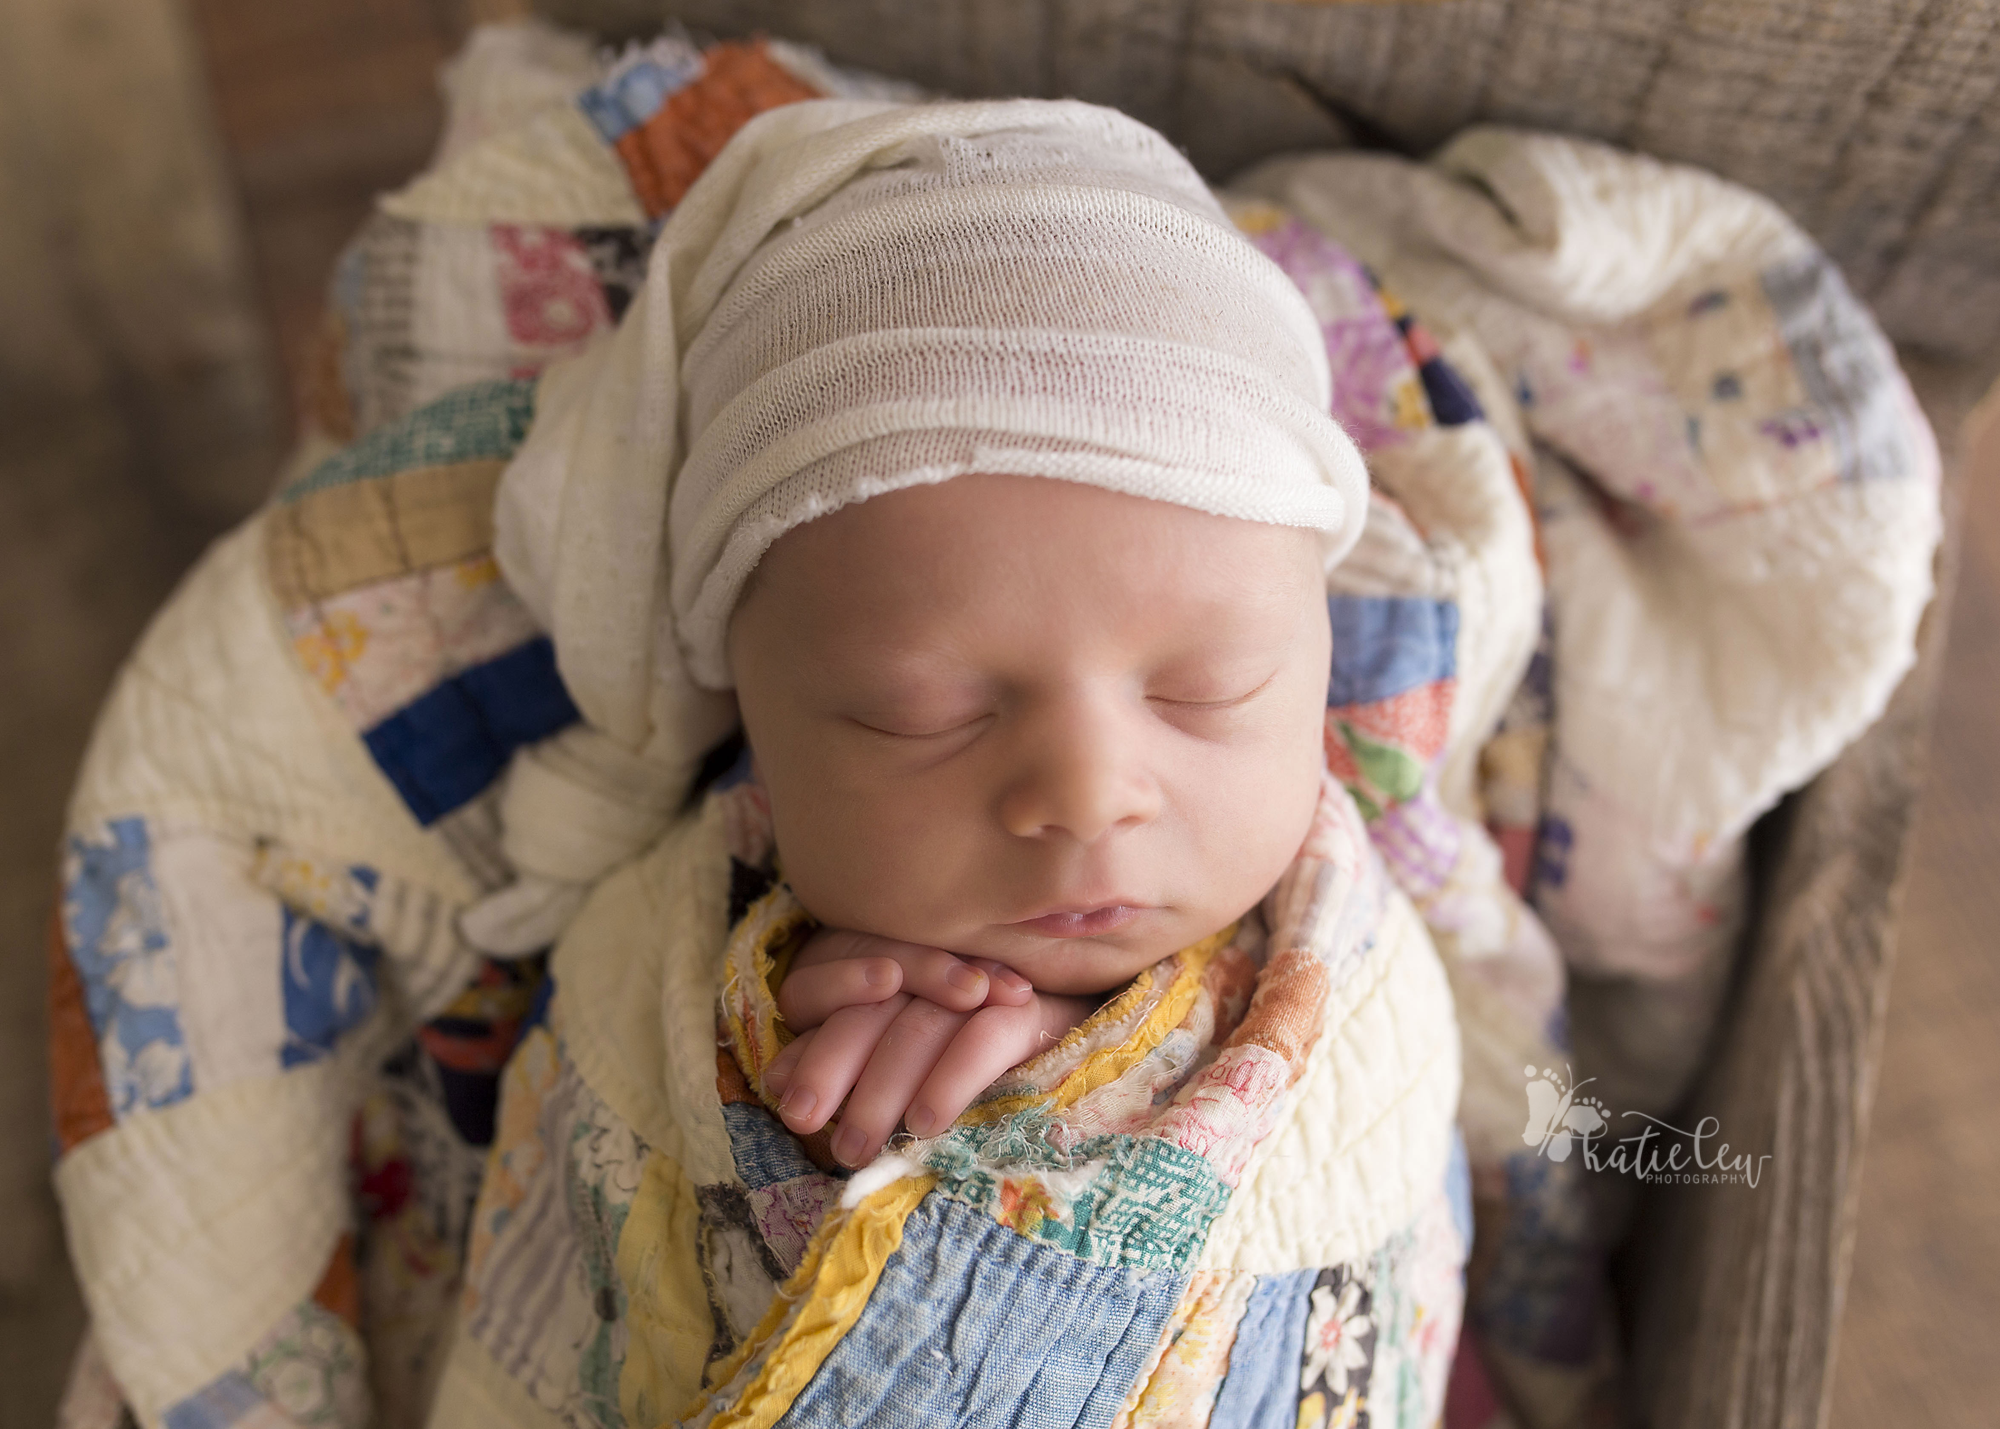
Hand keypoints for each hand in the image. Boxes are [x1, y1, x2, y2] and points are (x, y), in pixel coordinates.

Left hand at [766, 928, 1095, 1167]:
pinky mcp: (1028, 1003)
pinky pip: (983, 1036)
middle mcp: (918, 961)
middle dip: (838, 1074)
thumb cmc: (958, 1041)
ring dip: (885, 1088)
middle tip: (815, 1140)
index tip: (796, 1110)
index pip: (820, 988)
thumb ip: (835, 1054)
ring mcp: (976, 976)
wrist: (1067, 1016)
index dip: (810, 1045)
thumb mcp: (889, 1048)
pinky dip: (952, 1077)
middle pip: (867, 1010)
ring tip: (861, 1148)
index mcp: (872, 963)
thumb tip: (776, 1079)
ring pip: (918, 1024)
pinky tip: (928, 1121)